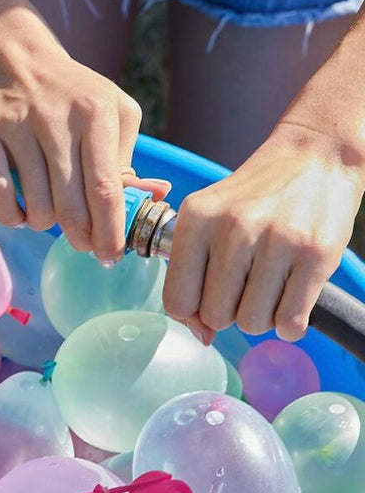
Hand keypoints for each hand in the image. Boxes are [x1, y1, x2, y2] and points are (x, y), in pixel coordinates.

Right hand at [0, 18, 169, 260]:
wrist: (16, 61)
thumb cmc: (74, 96)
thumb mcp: (113, 113)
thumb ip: (127, 158)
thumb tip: (150, 200)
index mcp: (95, 113)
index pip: (105, 188)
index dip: (110, 230)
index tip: (112, 254)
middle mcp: (54, 118)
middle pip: (71, 204)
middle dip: (81, 237)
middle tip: (83, 244)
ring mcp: (16, 126)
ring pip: (36, 205)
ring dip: (45, 224)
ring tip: (50, 215)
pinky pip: (1, 197)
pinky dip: (13, 216)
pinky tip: (22, 212)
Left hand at [162, 122, 364, 343]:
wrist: (315, 156)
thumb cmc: (254, 196)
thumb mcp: (207, 215)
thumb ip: (192, 271)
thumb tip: (201, 337)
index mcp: (197, 218)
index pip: (177, 299)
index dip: (190, 313)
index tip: (206, 302)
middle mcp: (233, 228)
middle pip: (215, 316)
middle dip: (227, 313)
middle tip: (243, 288)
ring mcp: (277, 241)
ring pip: (252, 323)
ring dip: (259, 317)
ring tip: (267, 288)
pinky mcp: (316, 255)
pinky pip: (289, 323)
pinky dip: (289, 324)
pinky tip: (290, 300)